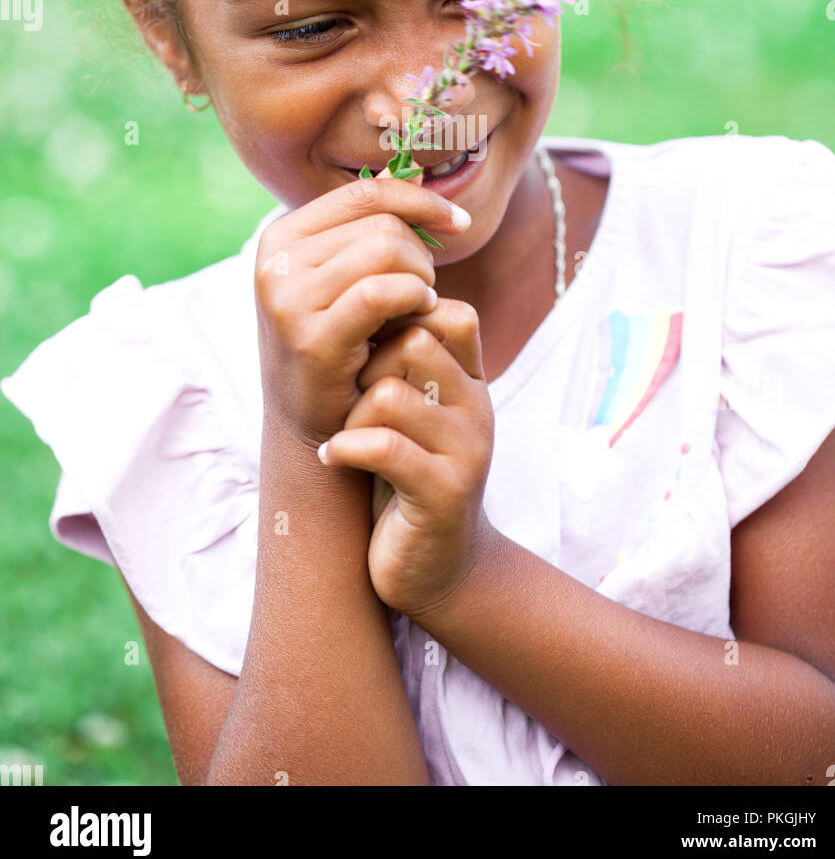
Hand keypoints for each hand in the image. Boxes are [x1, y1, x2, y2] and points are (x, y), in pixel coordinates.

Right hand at [254, 169, 469, 450]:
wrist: (313, 428)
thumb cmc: (343, 346)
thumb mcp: (347, 279)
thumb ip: (372, 230)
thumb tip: (416, 173)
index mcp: (283, 235)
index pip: (366, 191)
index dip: (422, 200)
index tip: (459, 222)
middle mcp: (276, 260)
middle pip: (382, 222)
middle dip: (420, 253)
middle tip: (424, 292)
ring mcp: (287, 298)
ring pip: (387, 250)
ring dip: (421, 278)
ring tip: (419, 307)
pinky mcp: (310, 337)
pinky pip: (382, 292)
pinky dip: (414, 299)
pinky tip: (419, 317)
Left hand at [316, 297, 497, 619]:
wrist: (435, 567)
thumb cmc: (405, 475)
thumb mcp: (410, 409)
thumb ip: (402, 360)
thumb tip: (361, 291)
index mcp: (471, 380)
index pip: (448, 312)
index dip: (399, 320)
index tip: (364, 353)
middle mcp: (477, 407)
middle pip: (413, 340)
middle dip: (367, 365)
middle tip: (349, 399)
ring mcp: (467, 450)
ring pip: (390, 393)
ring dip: (351, 415)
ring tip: (343, 437)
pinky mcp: (445, 493)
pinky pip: (385, 448)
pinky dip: (345, 449)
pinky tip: (332, 458)